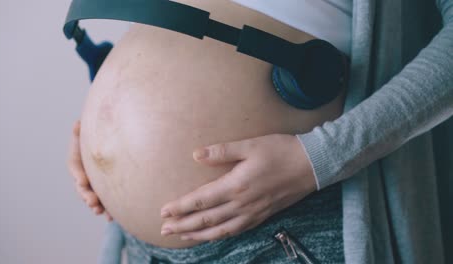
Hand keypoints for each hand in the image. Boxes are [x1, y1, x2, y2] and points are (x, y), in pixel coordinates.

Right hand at [67, 120, 112, 220]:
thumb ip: (81, 131)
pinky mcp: (106, 191)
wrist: (111, 143)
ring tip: (100, 211)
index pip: (76, 169)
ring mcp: (94, 185)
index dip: (78, 175)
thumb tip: (77, 123)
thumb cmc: (95, 136)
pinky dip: (109, 210)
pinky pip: (106, 202)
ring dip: (96, 206)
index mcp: (78, 163)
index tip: (83, 181)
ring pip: (93, 198)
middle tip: (92, 202)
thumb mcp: (88, 133)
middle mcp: (84, 176)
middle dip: (87, 196)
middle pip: (83, 188)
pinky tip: (112, 217)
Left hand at [159, 133, 316, 240]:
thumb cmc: (281, 151)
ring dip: (198, 235)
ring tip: (181, 236)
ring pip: (219, 230)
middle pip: (206, 219)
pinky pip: (236, 231)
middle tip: (164, 229)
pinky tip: (212, 236)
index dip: (181, 207)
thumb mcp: (250, 145)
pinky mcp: (262, 216)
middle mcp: (242, 204)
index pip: (201, 200)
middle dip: (183, 225)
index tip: (163, 211)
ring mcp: (253, 213)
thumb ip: (222, 151)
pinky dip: (219, 236)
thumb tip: (195, 155)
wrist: (312, 165)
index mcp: (237, 186)